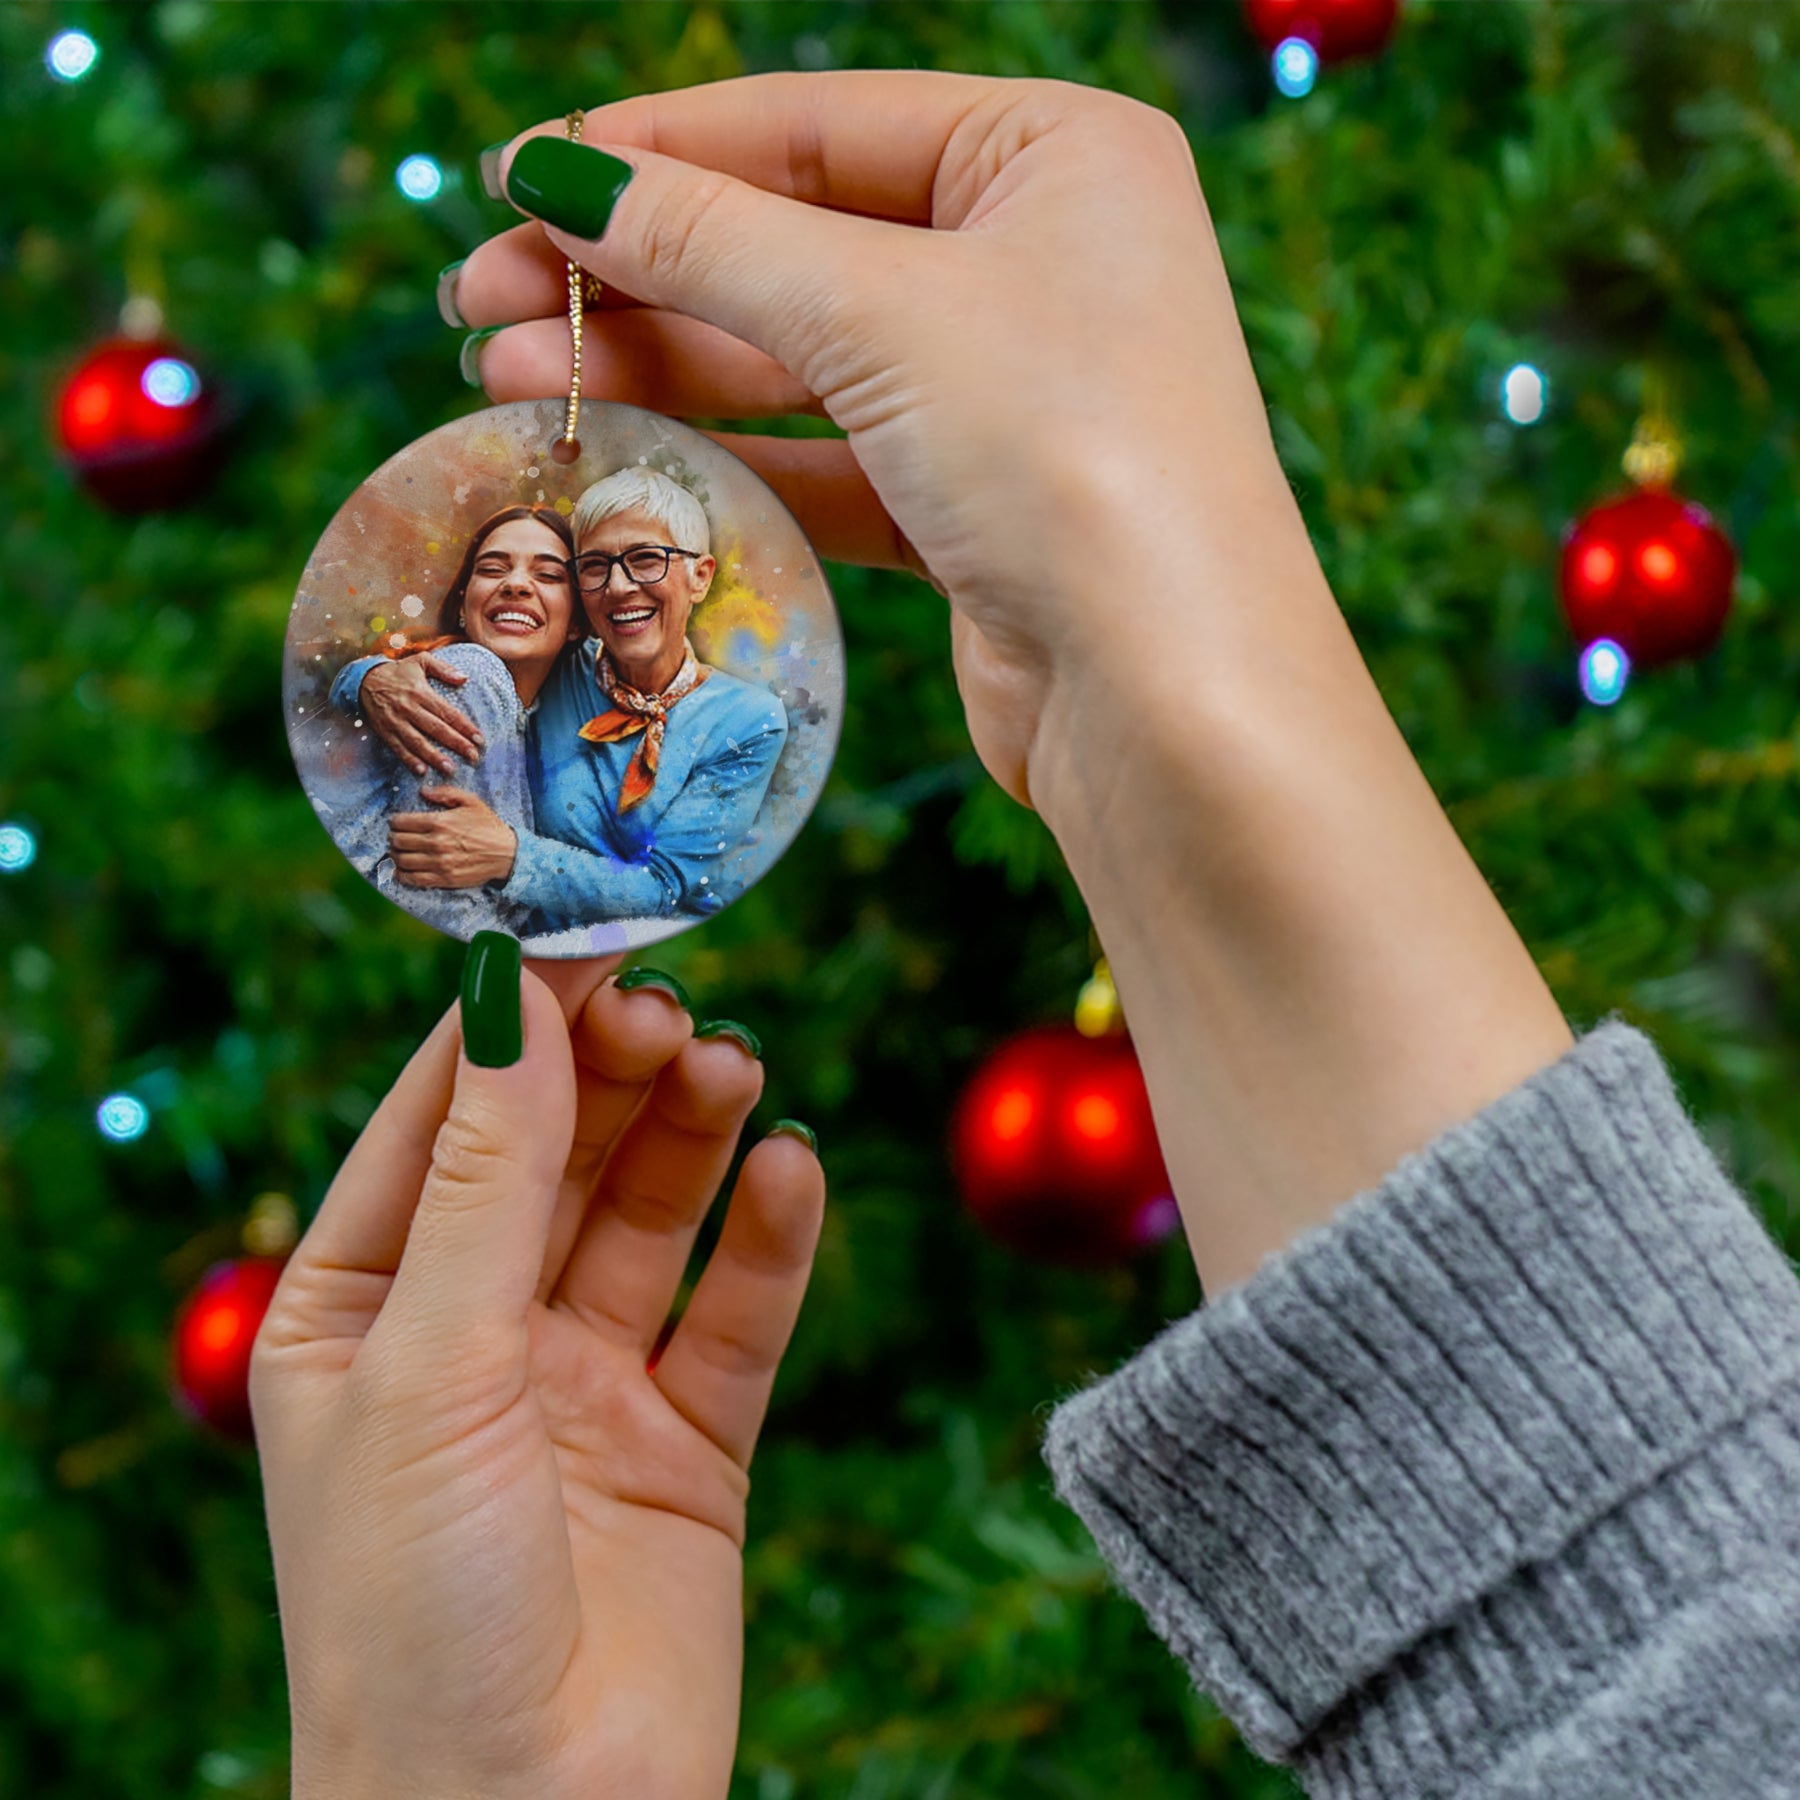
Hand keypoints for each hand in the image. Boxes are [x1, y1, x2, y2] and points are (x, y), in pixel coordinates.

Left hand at [252, 964, 825, 1799]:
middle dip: (611, 1075)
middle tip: (673, 1005)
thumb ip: (487, 1179)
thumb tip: (512, 996)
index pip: (439, 1124)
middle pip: (557, 1156)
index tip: (584, 930)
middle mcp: (473, 1336)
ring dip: (692, 1136)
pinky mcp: (688, 1445)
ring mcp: (584, 1387)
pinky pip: (735, 1315)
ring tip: (734, 1068)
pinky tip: (791, 1170)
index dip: (511, 1026)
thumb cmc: (413, 1610)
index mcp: (361, 1311)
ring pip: (649, 1218)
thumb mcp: (431, 1364)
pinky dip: (768, 1239)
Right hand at [361, 656, 484, 777]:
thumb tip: (464, 678)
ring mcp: (396, 721)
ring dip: (434, 756)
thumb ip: (443, 669)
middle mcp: (409, 708)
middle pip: (436, 728)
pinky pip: (398, 747)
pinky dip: (409, 760)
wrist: (363, 679)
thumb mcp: (420, 661)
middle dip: (456, 743)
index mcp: (421, 692)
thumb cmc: (399, 672)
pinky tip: (421, 771)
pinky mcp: (384, 731)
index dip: (465, 726)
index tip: (480, 739)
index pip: (447, 712)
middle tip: (473, 756)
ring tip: (450, 768)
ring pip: (417, 741)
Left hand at [389, 787, 516, 886]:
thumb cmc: (488, 826)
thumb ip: (446, 792)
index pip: (401, 822)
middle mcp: (436, 843)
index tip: (396, 822)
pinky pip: (413, 879)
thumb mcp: (471, 801)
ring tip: (399, 853)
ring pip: (402, 861)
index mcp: (440, 822)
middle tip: (396, 837)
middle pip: (398, 841)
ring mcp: (439, 863)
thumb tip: (423, 791)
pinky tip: (402, 870)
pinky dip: (402, 875)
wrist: (507, 854)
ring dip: (395, 856)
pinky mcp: (443, 879)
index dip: (394, 821)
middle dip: (393, 838)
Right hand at [457, 76, 1574, 1299]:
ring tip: (510, 372)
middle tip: (481, 298)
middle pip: (795, 242)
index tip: (518, 181)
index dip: (656, 151)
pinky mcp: (975, 507)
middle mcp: (1038, 260)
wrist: (1169, 696)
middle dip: (635, 271)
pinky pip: (828, 455)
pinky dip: (729, 454)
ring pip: (799, 358)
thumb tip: (556, 175)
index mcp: (1054, 155)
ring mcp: (1007, 391)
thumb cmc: (1067, 454)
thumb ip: (710, 240)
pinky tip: (617, 450)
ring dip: (658, 364)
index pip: (816, 123)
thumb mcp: (879, 313)